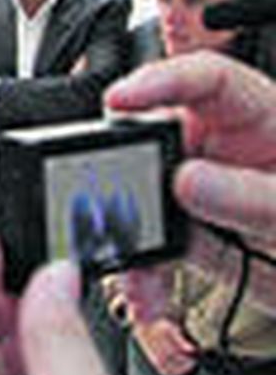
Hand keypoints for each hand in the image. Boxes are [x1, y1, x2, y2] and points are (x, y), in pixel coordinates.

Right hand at [108, 53, 275, 311]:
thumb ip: (253, 197)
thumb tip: (186, 180)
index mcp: (259, 119)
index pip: (205, 81)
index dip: (159, 81)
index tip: (119, 100)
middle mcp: (222, 150)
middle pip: (152, 143)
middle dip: (123, 175)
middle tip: (114, 204)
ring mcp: (201, 193)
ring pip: (140, 202)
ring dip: (128, 239)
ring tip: (136, 270)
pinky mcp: (190, 234)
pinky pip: (150, 248)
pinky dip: (142, 274)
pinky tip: (149, 294)